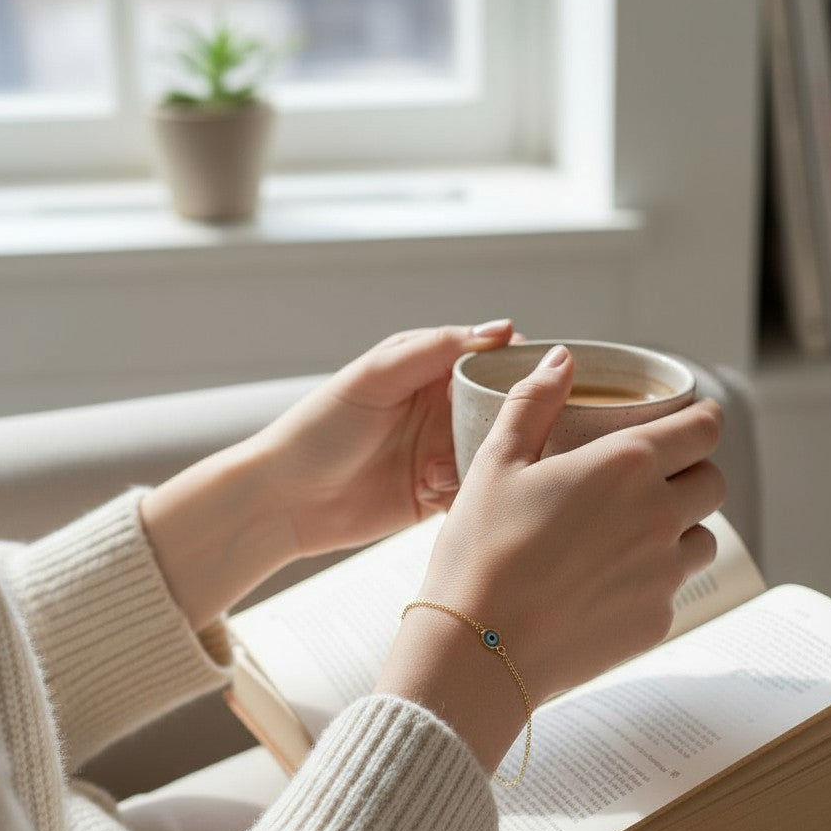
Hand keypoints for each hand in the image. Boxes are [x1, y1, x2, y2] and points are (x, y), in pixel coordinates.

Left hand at [141, 320, 516, 632]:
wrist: (284, 500)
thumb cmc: (320, 428)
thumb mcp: (375, 378)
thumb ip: (435, 350)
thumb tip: (500, 330)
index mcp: (428, 370)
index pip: (491, 359)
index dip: (520, 365)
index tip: (545, 376)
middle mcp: (440, 409)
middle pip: (501, 408)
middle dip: (512, 419)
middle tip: (513, 432)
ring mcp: (440, 452)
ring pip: (493, 452)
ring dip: (484, 460)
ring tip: (445, 467)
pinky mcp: (437, 494)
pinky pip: (473, 490)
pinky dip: (466, 492)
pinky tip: (432, 492)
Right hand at [377, 345, 724, 772]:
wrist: (478, 650)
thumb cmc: (480, 552)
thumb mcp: (495, 464)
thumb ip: (533, 403)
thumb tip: (561, 360)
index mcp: (626, 466)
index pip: (703, 428)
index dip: (701, 420)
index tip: (689, 422)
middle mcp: (659, 516)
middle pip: (712, 483)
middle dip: (690, 473)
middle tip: (650, 480)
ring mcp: (663, 574)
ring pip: (703, 538)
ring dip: (680, 528)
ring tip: (631, 535)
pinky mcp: (657, 621)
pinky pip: (675, 588)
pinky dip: (654, 579)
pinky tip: (606, 584)